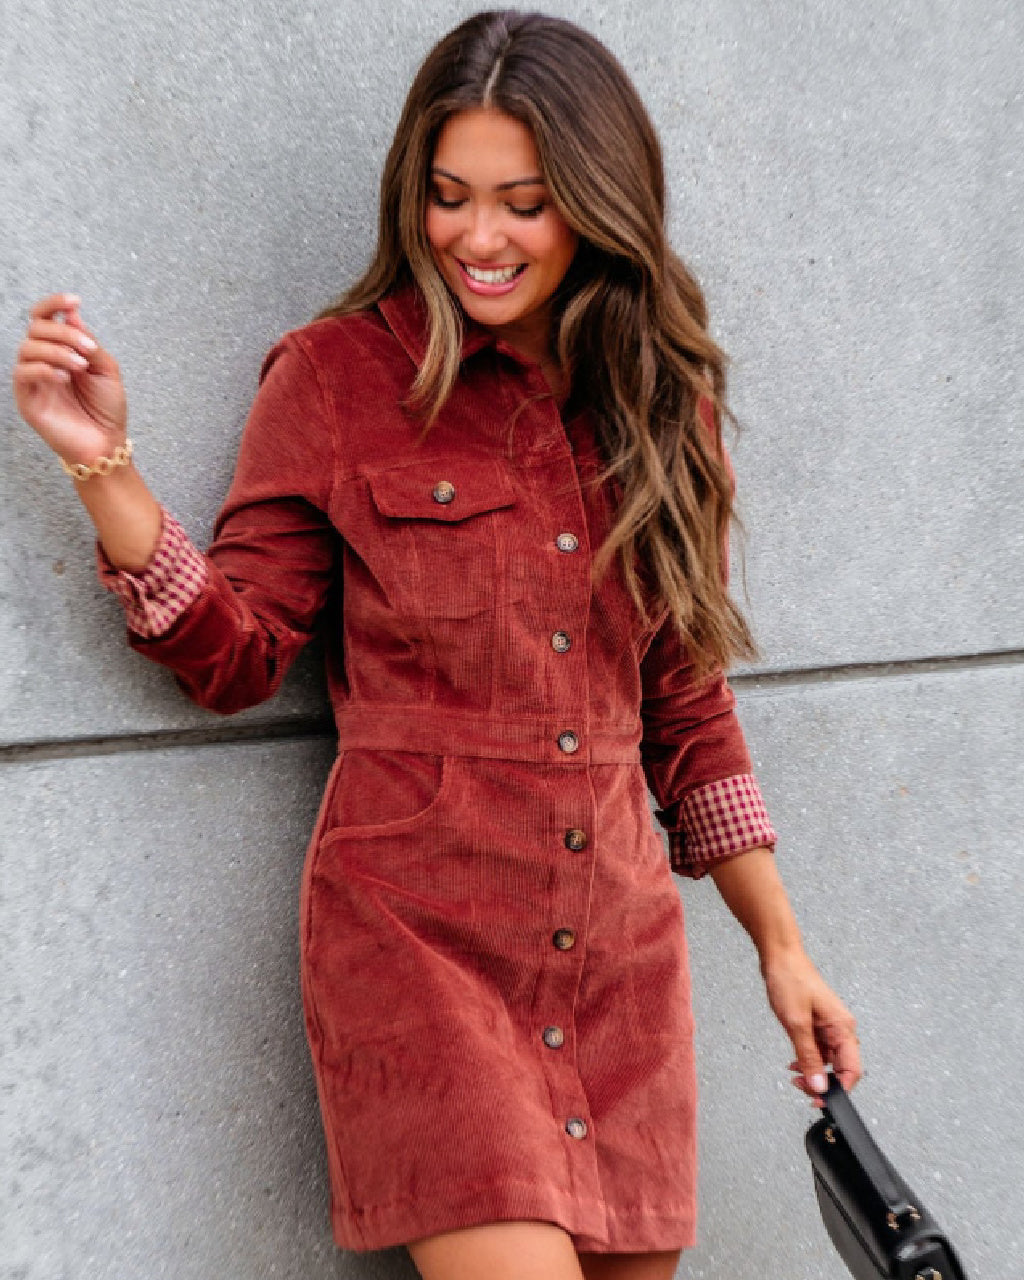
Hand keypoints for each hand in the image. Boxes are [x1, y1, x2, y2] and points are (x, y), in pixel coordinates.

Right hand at [13, 292, 127, 467]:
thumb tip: (72, 315)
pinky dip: (44, 368)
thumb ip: (89, 343)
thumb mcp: (106, 369)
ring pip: (28, 348)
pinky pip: (23, 373)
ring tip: (80, 366)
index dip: (54, 304)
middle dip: (64, 334)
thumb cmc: (106, 409)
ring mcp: (33, 379)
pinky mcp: (27, 398)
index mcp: (61, 351)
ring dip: (56, 351)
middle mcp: (44, 361)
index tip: (75, 301)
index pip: (46, 319)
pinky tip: (65, 377)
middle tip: (87, 350)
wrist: (106, 443)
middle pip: (36, 328)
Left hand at [761, 948, 861, 1106]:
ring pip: (828, 1061)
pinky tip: (795, 1063)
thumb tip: (819, 1085)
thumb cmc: (791, 980)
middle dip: (823, 1082)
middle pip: (841, 1068)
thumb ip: (809, 1056)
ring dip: (813, 1072)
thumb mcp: (797, 1023)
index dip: (839, 1089)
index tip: (822, 1100)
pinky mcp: (816, 1024)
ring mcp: (828, 1026)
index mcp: (843, 1028)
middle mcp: (840, 1029)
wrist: (779, 956)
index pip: (852, 1070)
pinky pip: (817, 1050)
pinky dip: (807, 1059)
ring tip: (794, 1076)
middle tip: (802, 1088)